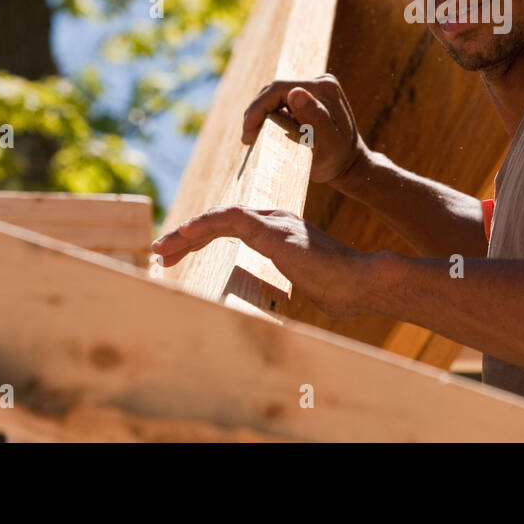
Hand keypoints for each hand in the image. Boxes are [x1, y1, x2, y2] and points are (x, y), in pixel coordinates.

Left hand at [152, 205, 371, 317]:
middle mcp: (277, 220)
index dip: (202, 239)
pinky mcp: (272, 230)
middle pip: (221, 221)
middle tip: (160, 251)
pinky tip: (183, 234)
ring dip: (186, 233)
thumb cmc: (345, 291)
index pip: (233, 227)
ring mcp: (275, 222)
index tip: (176, 257)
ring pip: (219, 217)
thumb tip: (300, 306)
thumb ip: (302, 286)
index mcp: (282, 232)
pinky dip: (204, 225)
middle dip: (187, 236)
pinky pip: (230, 219)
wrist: (363, 283)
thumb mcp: (313, 286)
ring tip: (161, 249)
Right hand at [242, 74, 368, 186]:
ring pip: (276, 97)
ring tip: (251, 138)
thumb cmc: (338, 159)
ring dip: (261, 115)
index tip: (248, 132)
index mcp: (323, 88)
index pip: (278, 89)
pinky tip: (263, 133)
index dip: (258, 108)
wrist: (350, 165)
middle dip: (257, 113)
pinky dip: (270, 117)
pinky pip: (282, 103)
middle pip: (275, 91)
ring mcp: (315, 89)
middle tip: (247, 139)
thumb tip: (295, 92)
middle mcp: (319, 83)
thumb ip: (314, 117)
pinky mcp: (309, 98)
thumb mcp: (328, 143)